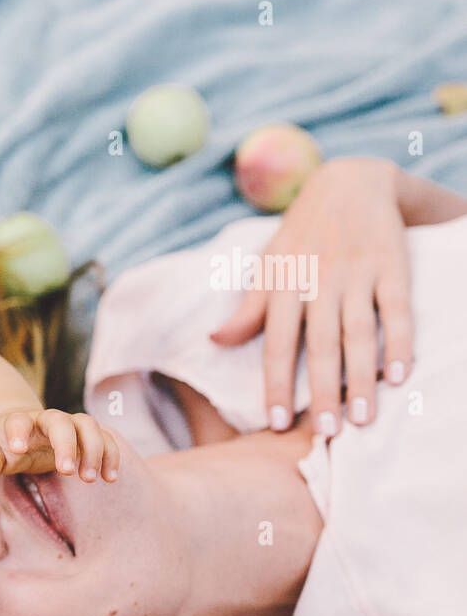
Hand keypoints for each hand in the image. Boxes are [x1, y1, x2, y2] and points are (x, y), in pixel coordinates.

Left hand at [0, 407, 120, 492]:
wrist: (23, 429)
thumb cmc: (5, 443)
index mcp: (20, 421)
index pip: (19, 421)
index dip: (19, 431)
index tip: (19, 449)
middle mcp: (47, 419)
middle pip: (61, 422)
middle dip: (65, 444)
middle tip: (67, 471)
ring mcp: (69, 425)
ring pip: (88, 425)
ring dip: (93, 449)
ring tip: (89, 478)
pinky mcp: (85, 435)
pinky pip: (105, 438)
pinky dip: (110, 455)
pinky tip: (109, 477)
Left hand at [210, 157, 411, 435]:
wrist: (350, 181)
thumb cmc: (301, 235)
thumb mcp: (268, 265)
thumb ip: (248, 309)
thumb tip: (215, 341)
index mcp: (282, 285)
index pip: (275, 344)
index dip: (275, 384)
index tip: (276, 423)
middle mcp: (318, 282)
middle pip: (319, 347)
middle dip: (322, 392)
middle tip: (327, 434)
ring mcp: (356, 274)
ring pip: (359, 334)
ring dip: (362, 378)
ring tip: (364, 419)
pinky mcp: (391, 265)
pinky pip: (396, 309)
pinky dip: (399, 342)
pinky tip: (400, 376)